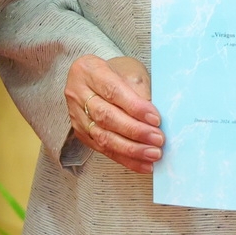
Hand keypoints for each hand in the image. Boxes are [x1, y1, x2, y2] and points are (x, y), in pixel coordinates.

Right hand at [65, 55, 161, 172]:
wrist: (97, 77)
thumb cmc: (118, 71)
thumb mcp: (130, 71)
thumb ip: (140, 91)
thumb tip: (154, 120)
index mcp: (89, 70)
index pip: (113, 91)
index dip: (135, 107)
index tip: (156, 119)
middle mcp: (78, 93)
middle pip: (106, 116)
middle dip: (135, 131)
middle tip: (158, 139)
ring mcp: (77, 115)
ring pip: (103, 137)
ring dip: (131, 149)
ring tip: (152, 154)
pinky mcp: (81, 133)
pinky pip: (103, 149)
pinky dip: (125, 158)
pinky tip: (142, 164)